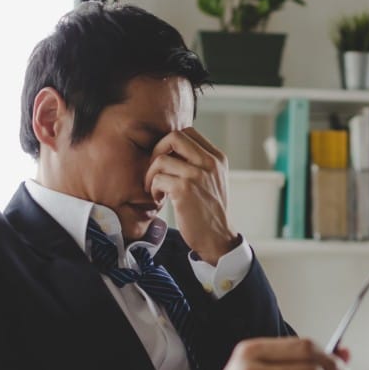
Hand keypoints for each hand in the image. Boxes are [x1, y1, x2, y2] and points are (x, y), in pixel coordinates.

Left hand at [145, 127, 236, 264]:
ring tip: (156, 189)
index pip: (188, 132)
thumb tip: (173, 148)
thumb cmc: (210, 210)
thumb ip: (200, 162)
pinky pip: (158, 178)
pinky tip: (159, 199)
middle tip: (156, 170)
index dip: (170, 144)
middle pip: (173, 137)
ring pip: (161, 159)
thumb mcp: (214, 180)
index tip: (167, 161)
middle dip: (157, 151)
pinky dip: (153, 189)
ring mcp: (197, 175)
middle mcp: (210, 163)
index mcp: (217, 158)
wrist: (217, 237)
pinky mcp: (185, 189)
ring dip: (151, 175)